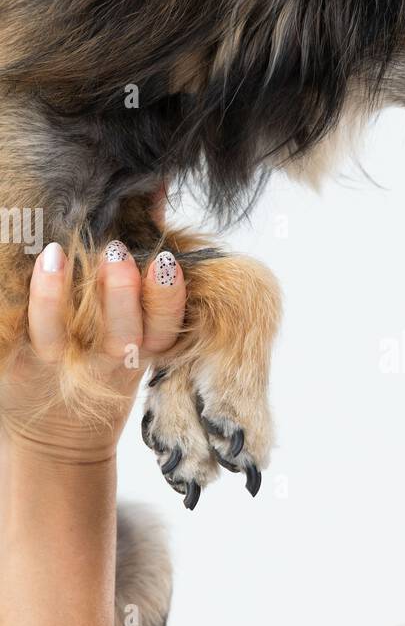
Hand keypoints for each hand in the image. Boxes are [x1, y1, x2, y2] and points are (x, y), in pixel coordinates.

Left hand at [0, 234, 186, 463]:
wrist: (61, 437)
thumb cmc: (103, 359)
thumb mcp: (137, 324)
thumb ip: (143, 259)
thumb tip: (157, 189)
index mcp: (142, 351)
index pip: (165, 326)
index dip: (167, 298)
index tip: (165, 263)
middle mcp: (106, 362)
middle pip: (121, 334)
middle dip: (120, 296)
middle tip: (115, 255)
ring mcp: (62, 367)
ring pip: (60, 337)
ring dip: (57, 298)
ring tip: (55, 255)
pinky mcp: (22, 368)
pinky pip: (17, 337)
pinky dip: (20, 306)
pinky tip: (23, 273)